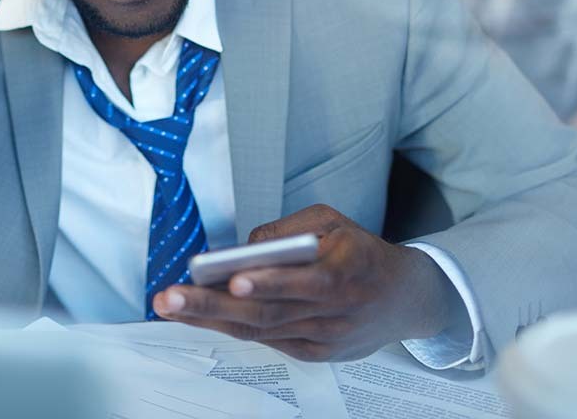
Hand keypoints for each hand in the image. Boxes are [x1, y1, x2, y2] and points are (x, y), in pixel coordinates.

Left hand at [153, 204, 461, 361]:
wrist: (407, 299)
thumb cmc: (362, 252)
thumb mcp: (334, 223)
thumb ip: (291, 229)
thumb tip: (246, 246)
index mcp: (344, 272)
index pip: (303, 282)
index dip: (269, 283)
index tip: (234, 278)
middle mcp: (333, 311)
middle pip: (267, 313)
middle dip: (213, 305)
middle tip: (170, 297)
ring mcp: (322, 338)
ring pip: (260, 330)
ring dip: (210, 318)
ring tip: (169, 306)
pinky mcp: (314, 352)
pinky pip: (267, 340)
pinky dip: (231, 327)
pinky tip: (199, 315)